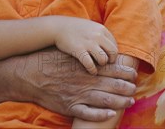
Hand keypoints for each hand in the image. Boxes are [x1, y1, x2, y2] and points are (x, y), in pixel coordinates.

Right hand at [12, 47, 136, 121]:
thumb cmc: (49, 61)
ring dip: (120, 102)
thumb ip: (84, 53)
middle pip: (112, 85)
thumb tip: (98, 50)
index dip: (125, 73)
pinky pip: (88, 113)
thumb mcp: (69, 52)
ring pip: (105, 100)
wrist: (29, 74)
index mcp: (86, 67)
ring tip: (130, 102)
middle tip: (135, 89)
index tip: (134, 74)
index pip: (112, 69)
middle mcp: (85, 81)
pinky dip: (101, 115)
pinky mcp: (70, 106)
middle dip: (127, 88)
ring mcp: (78, 95)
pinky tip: (111, 114)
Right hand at [53, 17, 117, 74]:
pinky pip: (90, 64)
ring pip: (103, 59)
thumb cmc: (75, 28)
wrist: (57, 27)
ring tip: (97, 66)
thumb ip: (101, 35)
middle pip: (113, 52)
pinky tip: (91, 71)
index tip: (107, 58)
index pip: (114, 45)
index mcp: (101, 29)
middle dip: (110, 61)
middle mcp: (97, 36)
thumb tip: (110, 46)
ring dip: (101, 65)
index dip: (112, 54)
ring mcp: (88, 43)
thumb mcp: (91, 27)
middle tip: (104, 64)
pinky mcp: (79, 50)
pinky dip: (92, 70)